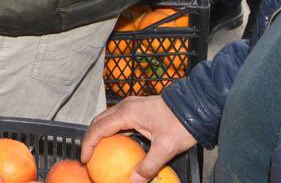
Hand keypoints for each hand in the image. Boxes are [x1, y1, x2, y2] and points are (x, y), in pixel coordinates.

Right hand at [80, 96, 196, 182]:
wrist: (195, 104)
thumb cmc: (180, 124)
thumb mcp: (165, 148)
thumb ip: (149, 165)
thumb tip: (134, 181)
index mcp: (127, 113)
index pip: (99, 128)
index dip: (89, 144)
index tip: (85, 159)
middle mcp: (125, 106)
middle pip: (99, 121)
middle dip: (90, 137)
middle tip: (88, 155)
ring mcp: (131, 105)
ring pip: (107, 118)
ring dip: (99, 132)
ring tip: (99, 149)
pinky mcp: (137, 107)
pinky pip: (117, 118)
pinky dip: (110, 130)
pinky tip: (116, 142)